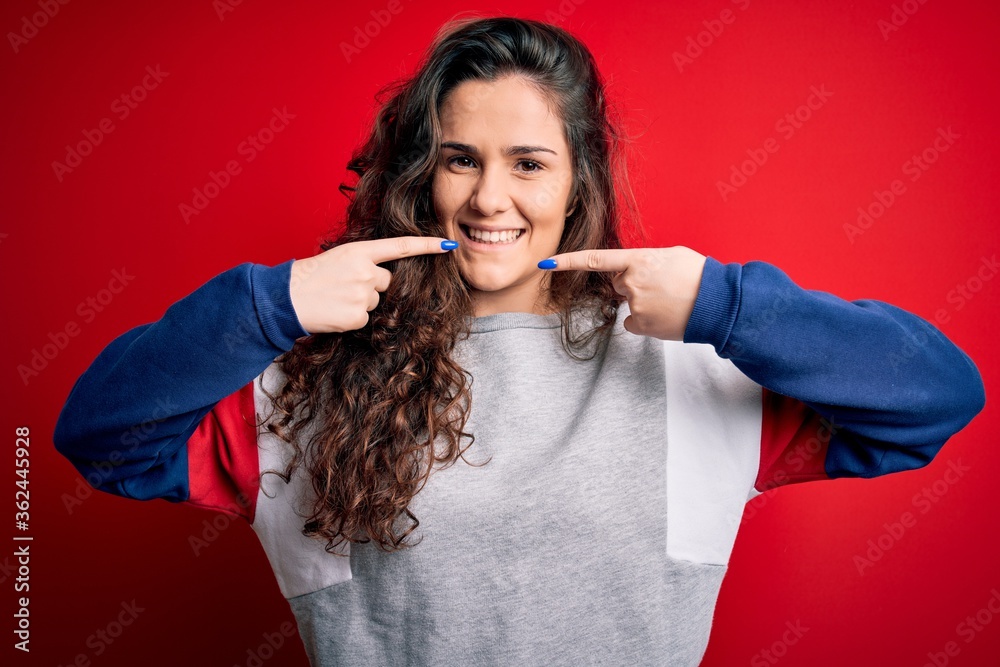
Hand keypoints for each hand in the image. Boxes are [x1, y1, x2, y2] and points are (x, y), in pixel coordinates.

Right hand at [290, 237, 456, 333]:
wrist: (286, 298)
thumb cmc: (311, 277)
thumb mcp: (338, 259)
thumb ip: (364, 262)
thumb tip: (384, 277)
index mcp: (359, 251)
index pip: (401, 247)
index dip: (427, 246)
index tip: (449, 245)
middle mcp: (364, 270)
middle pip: (387, 281)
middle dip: (372, 286)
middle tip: (344, 286)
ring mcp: (362, 294)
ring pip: (376, 301)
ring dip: (361, 302)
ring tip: (336, 298)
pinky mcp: (358, 315)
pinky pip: (366, 319)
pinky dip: (353, 318)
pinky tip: (336, 312)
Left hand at [540, 246, 706, 340]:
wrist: (718, 302)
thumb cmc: (698, 275)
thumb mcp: (670, 256)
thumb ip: (645, 261)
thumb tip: (632, 272)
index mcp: (638, 259)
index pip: (595, 260)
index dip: (568, 261)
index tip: (546, 263)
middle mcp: (632, 282)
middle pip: (619, 284)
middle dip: (633, 284)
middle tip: (662, 285)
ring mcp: (636, 305)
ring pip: (629, 303)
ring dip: (645, 302)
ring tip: (670, 300)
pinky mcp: (642, 325)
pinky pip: (634, 323)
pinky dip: (647, 322)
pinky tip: (666, 316)